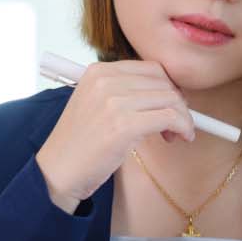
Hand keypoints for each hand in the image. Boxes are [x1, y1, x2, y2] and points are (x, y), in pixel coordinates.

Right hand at [35, 60, 196, 213]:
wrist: (58, 171)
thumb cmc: (82, 143)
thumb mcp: (97, 104)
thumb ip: (125, 91)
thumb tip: (171, 91)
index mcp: (98, 71)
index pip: (152, 68)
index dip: (168, 87)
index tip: (170, 106)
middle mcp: (106, 80)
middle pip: (164, 82)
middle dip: (177, 103)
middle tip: (174, 124)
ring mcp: (114, 102)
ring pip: (171, 100)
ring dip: (182, 118)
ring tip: (173, 134)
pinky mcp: (124, 125)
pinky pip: (170, 118)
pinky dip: (183, 127)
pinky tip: (179, 137)